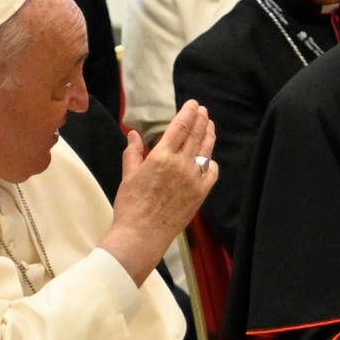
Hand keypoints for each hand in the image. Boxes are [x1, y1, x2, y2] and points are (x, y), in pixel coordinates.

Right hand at [99, 101, 219, 281]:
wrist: (142, 234)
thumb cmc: (131, 206)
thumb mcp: (129, 175)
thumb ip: (134, 152)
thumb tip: (134, 134)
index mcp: (161, 157)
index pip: (180, 127)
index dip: (188, 113)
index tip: (193, 104)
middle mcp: (180, 165)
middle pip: (196, 135)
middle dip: (201, 120)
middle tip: (203, 111)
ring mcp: (193, 179)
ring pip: (205, 151)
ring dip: (208, 136)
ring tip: (210, 126)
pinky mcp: (200, 194)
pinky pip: (211, 173)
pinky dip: (211, 163)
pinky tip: (208, 158)